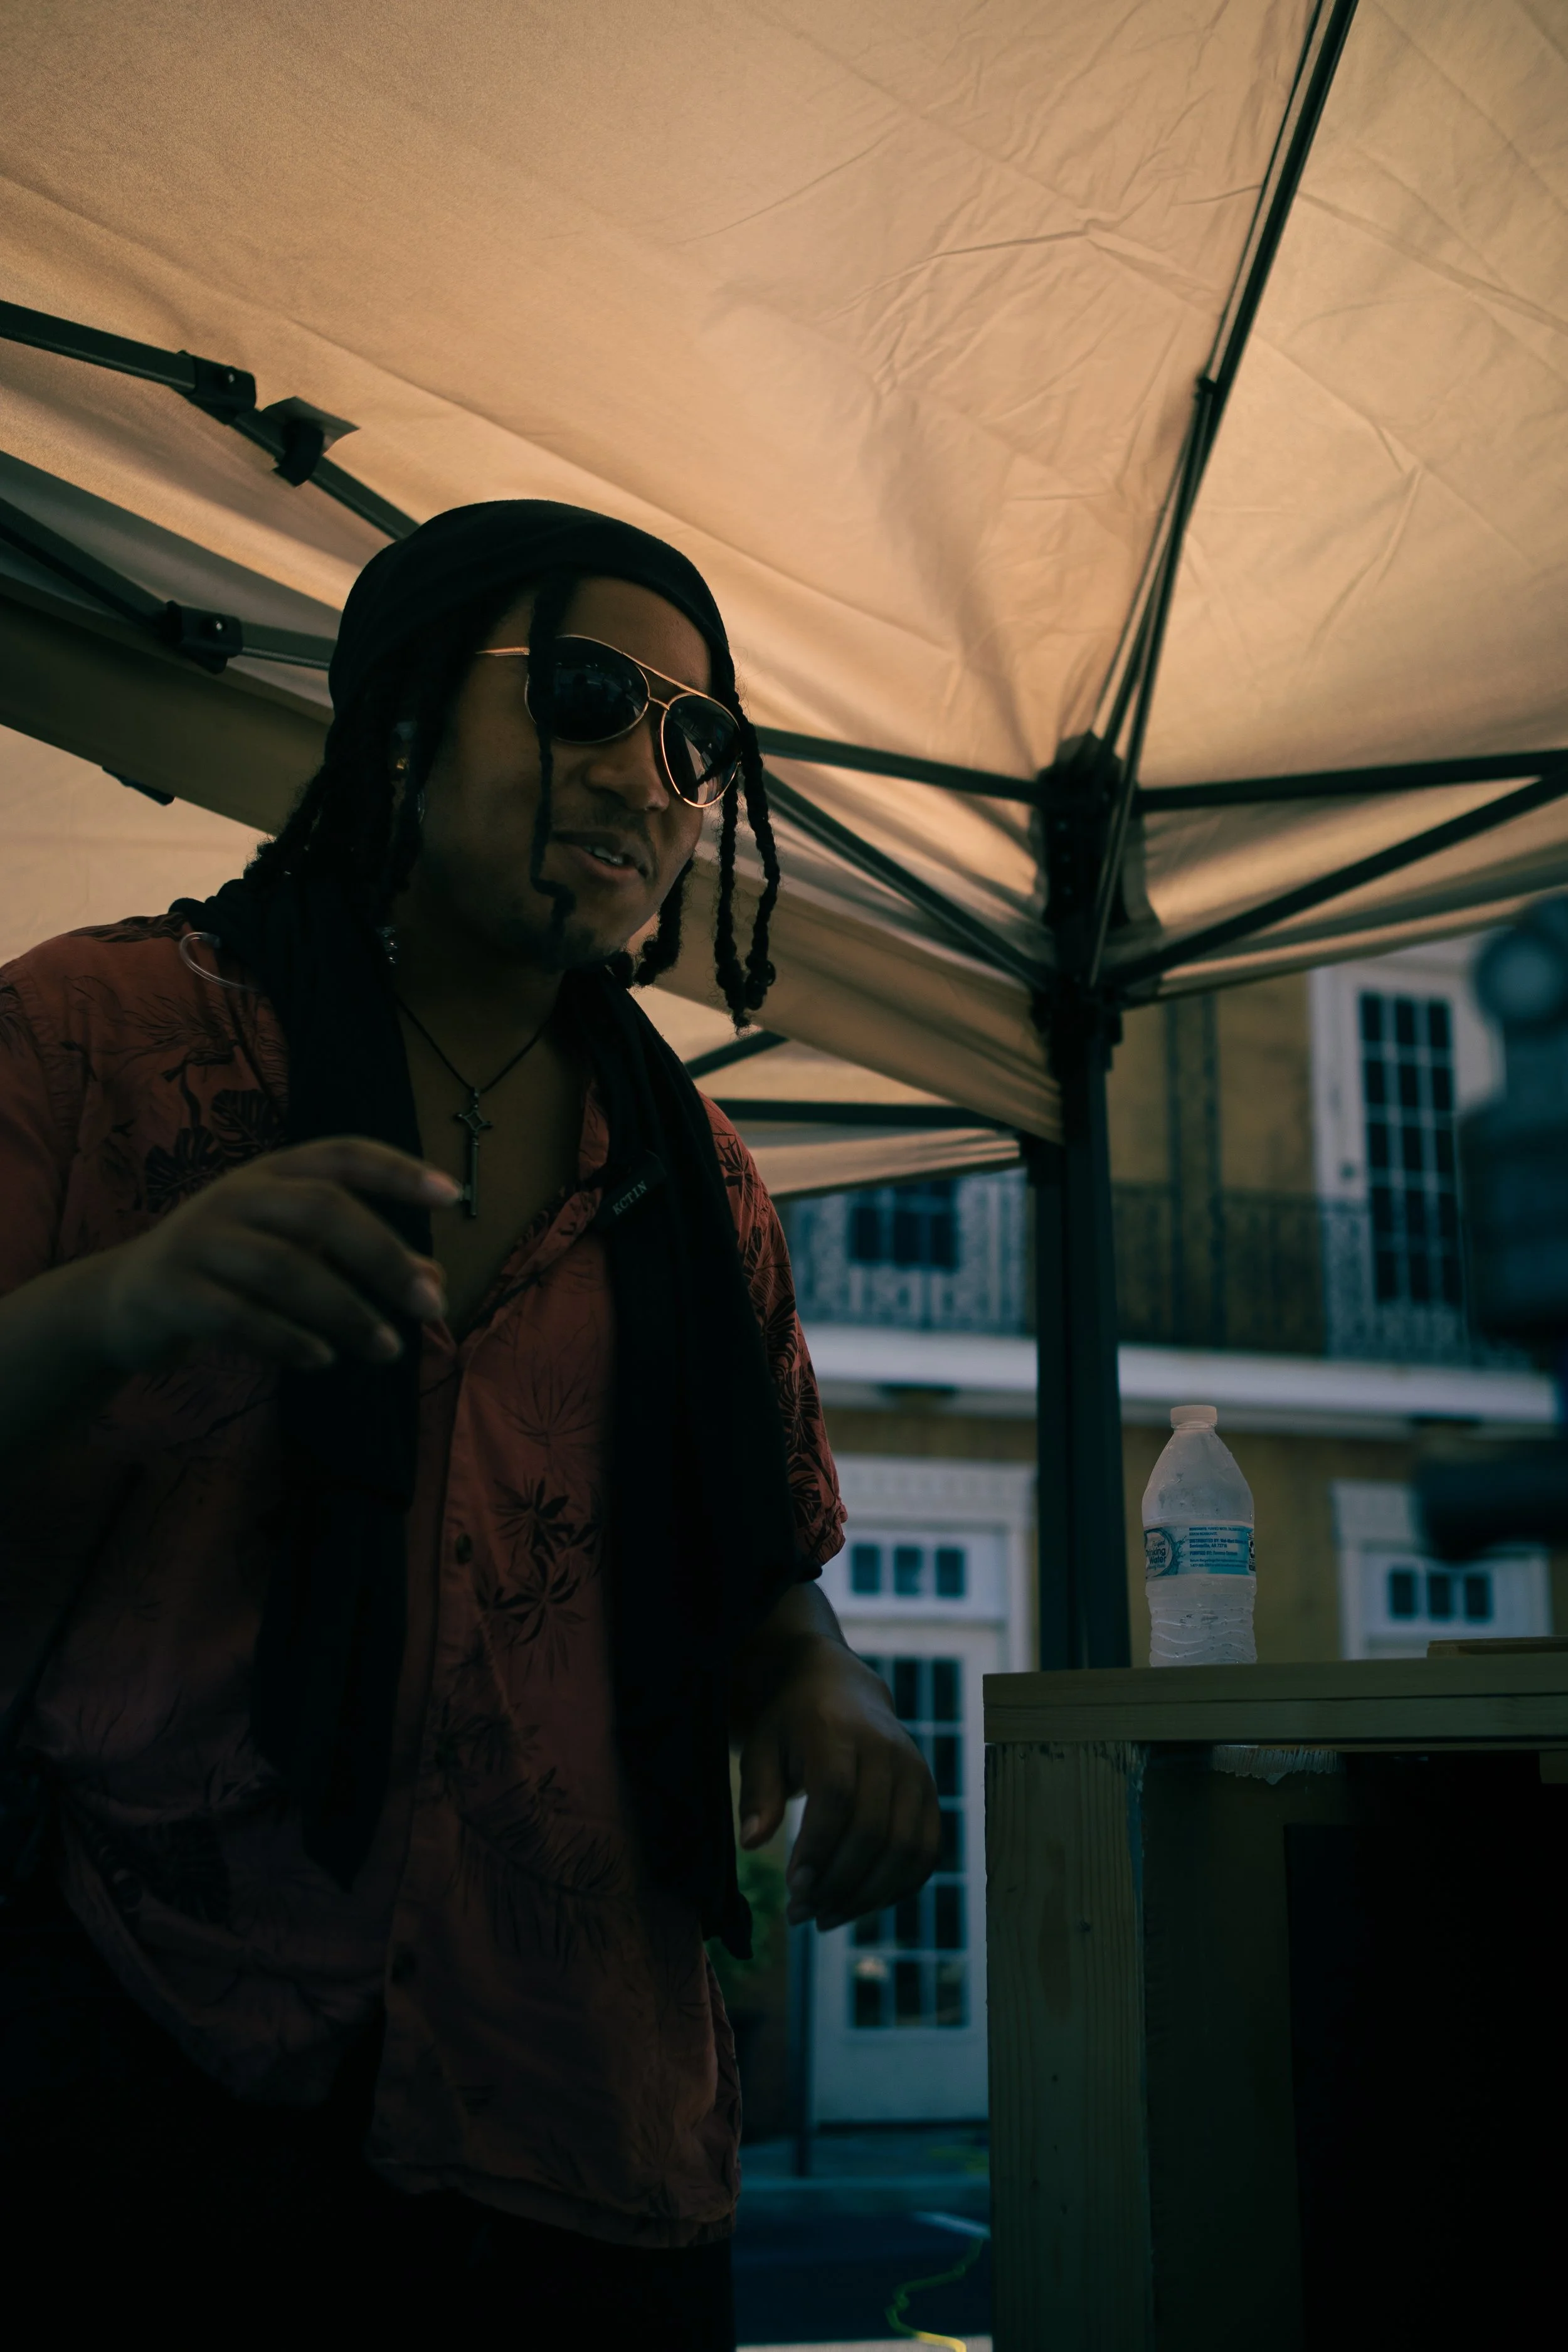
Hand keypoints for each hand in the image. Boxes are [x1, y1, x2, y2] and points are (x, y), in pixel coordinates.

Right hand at [95, 1137, 460, 1374]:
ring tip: (388, 1349)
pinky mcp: (172, 1291)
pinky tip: (323, 1359)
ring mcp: (200, 1240)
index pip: (343, 1155)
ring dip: (346, 1312)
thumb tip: (435, 1282)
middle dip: (384, 1257)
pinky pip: (237, 1317)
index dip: (399, 1171)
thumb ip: (361, 1260)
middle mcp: (237, 1195)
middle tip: (432, 1305)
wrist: (127, 1299)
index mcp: (273, 1172)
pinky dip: (287, 1339)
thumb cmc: (233, 1269)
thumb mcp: (296, 1251)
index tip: (453, 1196)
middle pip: (321, 1210)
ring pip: (285, 1268)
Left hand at [737, 1633, 940, 1932]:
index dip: (818, 1847)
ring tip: (826, 1918)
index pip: (837, 1796)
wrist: (844, 1690)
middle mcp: (888, 1750)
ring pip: (906, 1849)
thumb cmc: (794, 1724)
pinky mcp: (931, 1794)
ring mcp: (917, 1772)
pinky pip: (926, 1853)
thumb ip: (758, 1792)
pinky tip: (860, 1905)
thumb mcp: (763, 1746)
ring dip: (867, 1895)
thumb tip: (751, 1843)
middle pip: (874, 1830)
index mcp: (839, 1730)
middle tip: (801, 1914)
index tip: (793, 1888)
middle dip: (837, 1883)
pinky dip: (898, 1888)